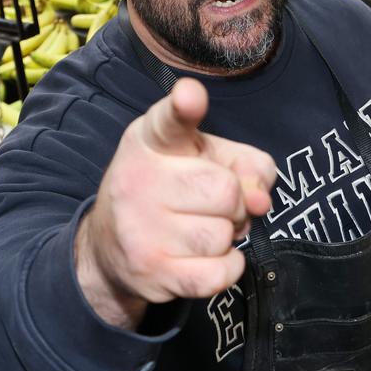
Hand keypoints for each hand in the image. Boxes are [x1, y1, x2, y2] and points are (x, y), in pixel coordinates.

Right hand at [75, 78, 276, 328]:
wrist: (110, 247)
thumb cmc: (171, 191)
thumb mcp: (206, 159)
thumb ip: (247, 165)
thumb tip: (260, 201)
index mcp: (151, 141)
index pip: (170, 120)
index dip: (184, 106)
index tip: (190, 96)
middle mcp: (139, 180)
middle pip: (226, 191)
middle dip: (234, 204)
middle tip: (213, 206)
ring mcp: (141, 229)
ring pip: (223, 235)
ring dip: (226, 237)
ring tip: (202, 230)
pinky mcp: (152, 272)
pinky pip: (218, 274)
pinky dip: (227, 268)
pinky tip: (210, 257)